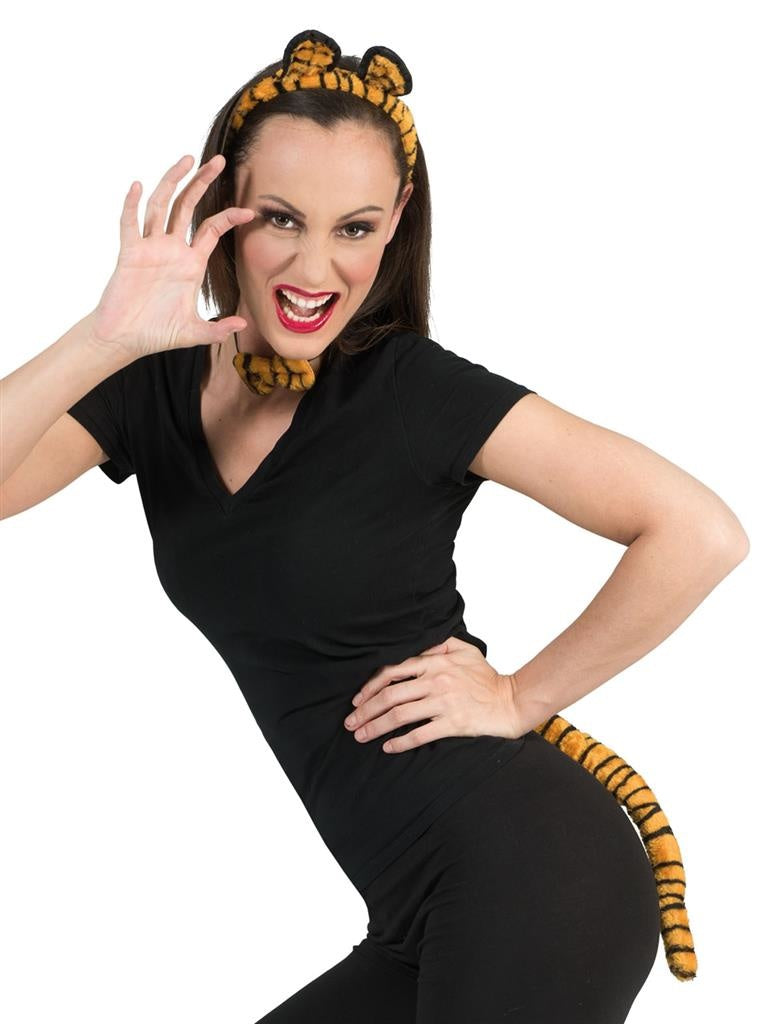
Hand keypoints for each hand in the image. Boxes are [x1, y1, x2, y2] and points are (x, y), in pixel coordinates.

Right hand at [91, 153, 255, 358]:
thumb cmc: (158, 333)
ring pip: (161, 206)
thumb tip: (244, 325)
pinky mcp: (129, 254)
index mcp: (190, 263)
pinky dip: (132, 205)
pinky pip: (130, 224)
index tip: (249, 211)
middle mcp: (171, 249)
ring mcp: (150, 248)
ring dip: (173, 181)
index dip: (230, 217)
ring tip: (187, 158)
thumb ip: (218, 330)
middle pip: (188, 206)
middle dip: (202, 182)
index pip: (212, 229)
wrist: (126, 340)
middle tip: (219, 160)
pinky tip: (139, 186)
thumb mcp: (194, 332)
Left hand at [343, 636, 525, 753]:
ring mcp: (443, 702)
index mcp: (434, 662)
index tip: (357, 700)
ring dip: (375, 727)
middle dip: (365, 710)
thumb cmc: (488, 677)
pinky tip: (387, 747)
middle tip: (350, 723)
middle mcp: (435, 681)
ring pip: (399, 715)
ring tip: (361, 736)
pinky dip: (400, 742)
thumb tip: (419, 644)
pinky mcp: (452, 723)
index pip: (392, 671)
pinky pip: (419, 734)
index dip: (370, 686)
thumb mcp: (465, 650)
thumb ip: (440, 643)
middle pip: (389, 695)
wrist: (512, 700)